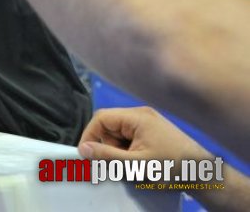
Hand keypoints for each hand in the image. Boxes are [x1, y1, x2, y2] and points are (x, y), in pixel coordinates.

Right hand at [79, 107, 211, 162]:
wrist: (204, 174)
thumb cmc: (170, 167)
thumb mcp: (136, 164)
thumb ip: (107, 156)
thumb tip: (82, 149)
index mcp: (137, 116)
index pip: (102, 118)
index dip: (90, 135)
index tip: (87, 154)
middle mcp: (141, 114)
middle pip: (110, 125)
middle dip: (107, 144)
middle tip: (113, 164)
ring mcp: (149, 121)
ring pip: (119, 132)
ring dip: (117, 149)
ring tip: (130, 165)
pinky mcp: (153, 130)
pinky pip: (130, 136)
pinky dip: (127, 149)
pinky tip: (138, 162)